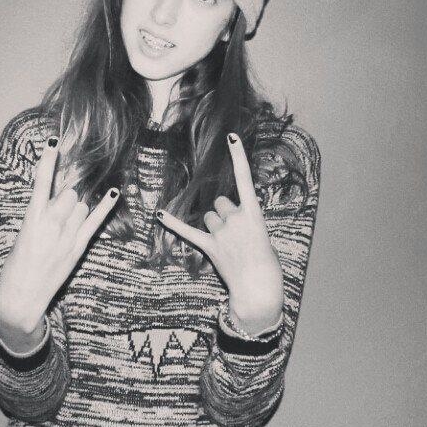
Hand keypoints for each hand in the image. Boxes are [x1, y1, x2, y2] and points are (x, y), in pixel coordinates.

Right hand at [0, 138, 118, 335]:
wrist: (21, 297)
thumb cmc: (17, 265)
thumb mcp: (23, 234)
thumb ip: (40, 215)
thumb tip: (58, 198)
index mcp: (32, 218)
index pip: (42, 182)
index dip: (48, 160)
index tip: (53, 141)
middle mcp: (51, 224)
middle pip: (70, 193)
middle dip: (67, 194)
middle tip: (60, 205)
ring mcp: (66, 236)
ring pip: (82, 205)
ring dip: (77, 206)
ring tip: (65, 222)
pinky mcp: (77, 247)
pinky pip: (95, 222)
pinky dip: (105, 206)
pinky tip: (114, 192)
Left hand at [158, 133, 283, 332]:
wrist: (260, 289)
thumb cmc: (267, 264)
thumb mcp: (263, 235)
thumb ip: (246, 221)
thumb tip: (231, 221)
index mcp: (254, 213)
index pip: (245, 178)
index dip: (238, 156)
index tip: (231, 137)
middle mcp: (236, 219)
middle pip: (221, 202)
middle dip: (225, 212)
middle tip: (236, 233)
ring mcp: (222, 234)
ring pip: (209, 216)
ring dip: (215, 226)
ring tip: (228, 244)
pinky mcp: (210, 247)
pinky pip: (188, 232)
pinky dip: (174, 223)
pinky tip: (160, 215)